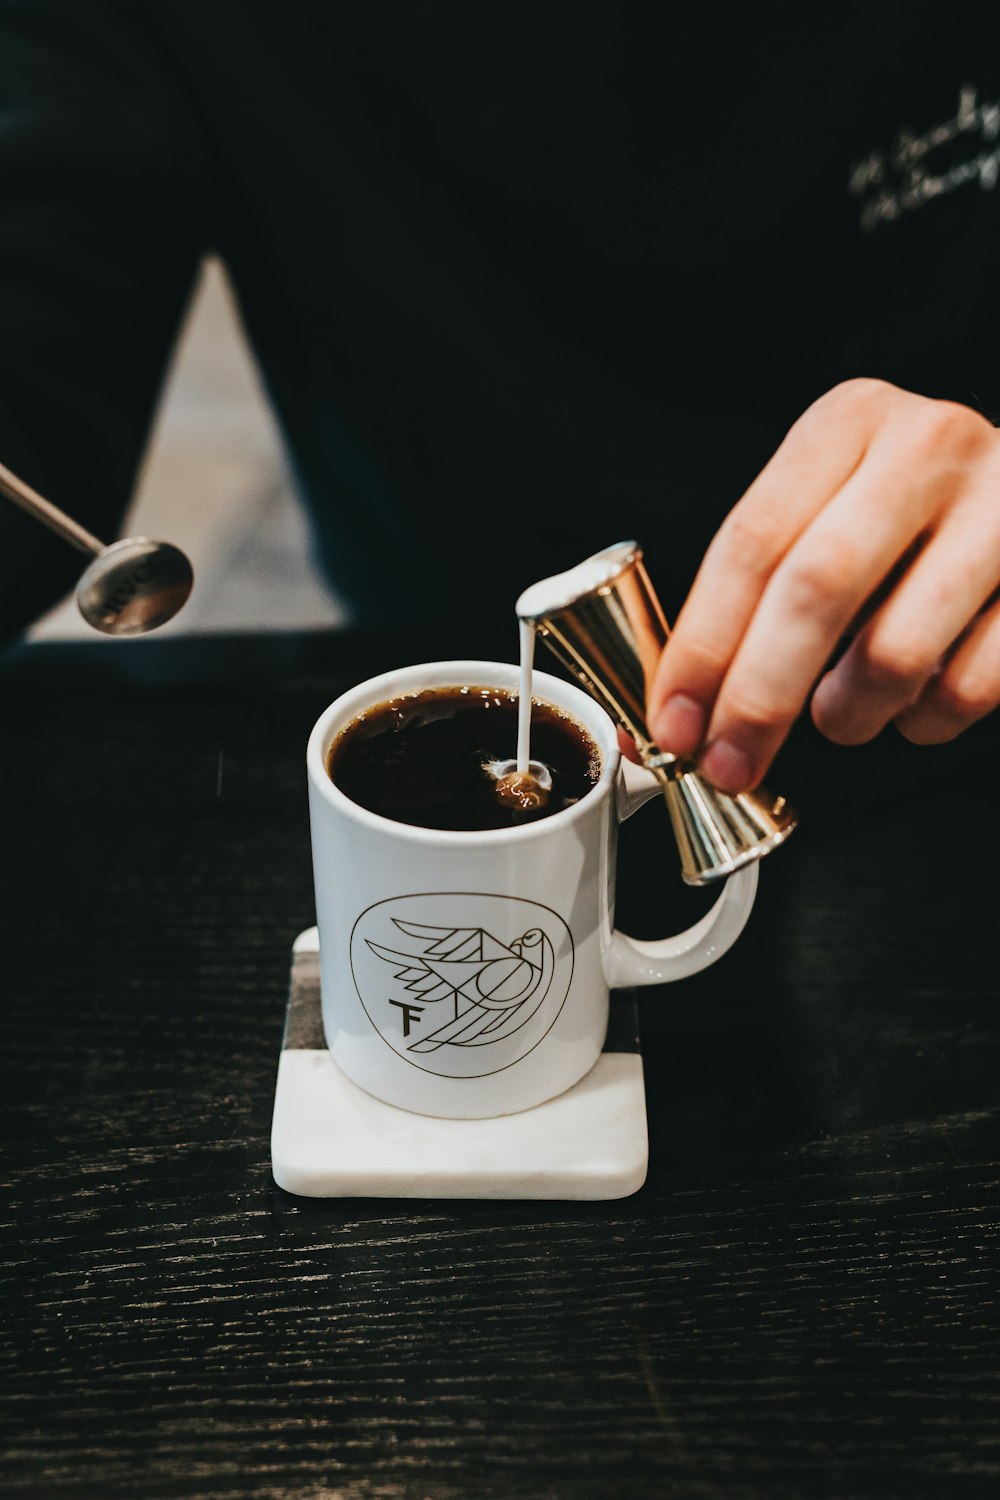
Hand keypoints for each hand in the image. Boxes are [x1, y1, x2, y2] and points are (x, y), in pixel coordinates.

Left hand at [648, 379, 999, 791]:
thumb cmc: (904, 518)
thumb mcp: (827, 510)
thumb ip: (757, 587)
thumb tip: (682, 707)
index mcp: (849, 421)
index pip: (752, 542)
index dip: (702, 646)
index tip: (674, 722)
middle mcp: (927, 449)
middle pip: (816, 589)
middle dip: (758, 697)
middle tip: (729, 763)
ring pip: (896, 651)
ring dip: (847, 714)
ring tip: (839, 714)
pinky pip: (967, 687)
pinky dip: (923, 721)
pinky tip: (913, 698)